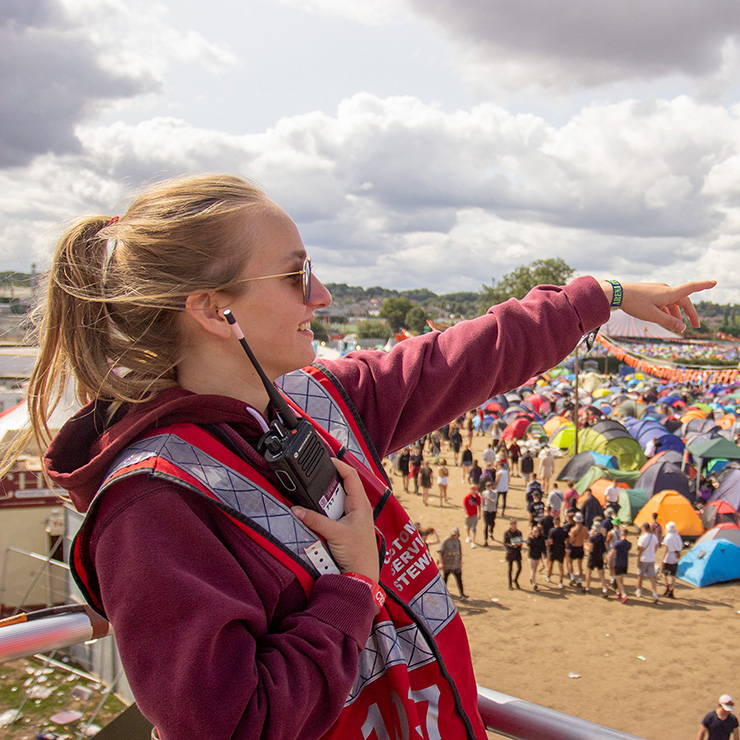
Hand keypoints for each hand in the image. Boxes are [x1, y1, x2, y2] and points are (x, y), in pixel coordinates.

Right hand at [291, 458, 379, 582]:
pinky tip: (317, 516)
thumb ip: (314, 520)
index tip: (325, 459)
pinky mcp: (347, 528)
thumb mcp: (334, 533)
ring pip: (336, 501)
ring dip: (325, 501)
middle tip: (314, 483)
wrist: (362, 577)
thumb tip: (297, 509)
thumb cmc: (358, 555)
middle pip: (341, 486)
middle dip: (327, 484)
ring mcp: (353, 518)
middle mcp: (358, 508)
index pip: (351, 475)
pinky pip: (334, 514)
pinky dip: (324, 512)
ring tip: (315, 502)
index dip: (339, 464)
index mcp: (360, 503)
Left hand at [599, 280, 715, 332]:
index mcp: (669, 293)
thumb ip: (669, 321)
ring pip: (672, 302)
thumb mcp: (653, 316)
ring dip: (676, 313)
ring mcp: (657, 290)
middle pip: (682, 300)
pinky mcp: (649, 292)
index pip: (691, 288)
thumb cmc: (635, 304)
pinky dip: (666, 310)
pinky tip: (662, 318)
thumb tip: (682, 327)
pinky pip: (663, 301)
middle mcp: (665, 289)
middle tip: (695, 326)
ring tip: (677, 325)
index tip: (715, 282)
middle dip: (689, 313)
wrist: (616, 293)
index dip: (704, 285)